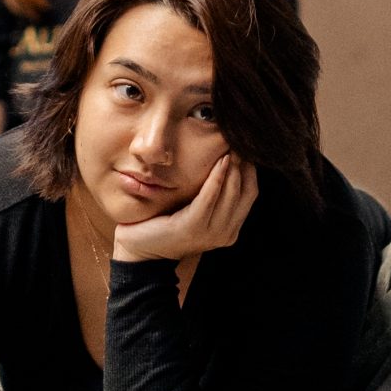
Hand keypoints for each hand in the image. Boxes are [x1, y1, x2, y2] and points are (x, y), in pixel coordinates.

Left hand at [110, 151, 257, 265]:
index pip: (250, 194)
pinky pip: (209, 197)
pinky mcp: (193, 227)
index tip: (245, 147)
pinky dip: (217, 177)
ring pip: (231, 193)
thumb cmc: (164, 223)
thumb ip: (212, 194)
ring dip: (233, 168)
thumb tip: (226, 159)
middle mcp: (225, 234)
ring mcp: (211, 233)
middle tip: (240, 141)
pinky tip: (220, 160)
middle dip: (244, 165)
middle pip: (245, 192)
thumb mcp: (195, 208)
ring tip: (231, 146)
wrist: (139, 248)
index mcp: (229, 229)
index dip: (250, 169)